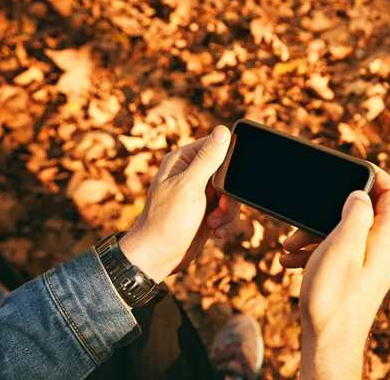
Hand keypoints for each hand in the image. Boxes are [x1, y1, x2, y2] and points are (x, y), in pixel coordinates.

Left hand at [119, 126, 240, 282]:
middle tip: (221, 206)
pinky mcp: (207, 211)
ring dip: (228, 210)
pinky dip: (226, 221)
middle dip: (229, 193)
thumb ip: (207, 160)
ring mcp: (200, 194)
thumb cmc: (166, 221)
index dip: (229, 159)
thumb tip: (223, 131)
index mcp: (183, 160)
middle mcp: (192, 174)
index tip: (231, 177)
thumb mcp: (189, 186)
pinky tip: (215, 231)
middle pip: (228, 172)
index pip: (215, 145)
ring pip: (231, 194)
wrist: (158, 257)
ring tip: (213, 222)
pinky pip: (228, 210)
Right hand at [280, 167, 389, 378]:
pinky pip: (339, 249)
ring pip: (346, 230)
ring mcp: (370, 262)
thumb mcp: (342, 246)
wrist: (328, 342)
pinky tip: (291, 260)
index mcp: (388, 238)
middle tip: (307, 214)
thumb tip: (360, 193)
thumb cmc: (333, 297)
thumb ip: (356, 213)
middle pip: (365, 209)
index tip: (348, 170)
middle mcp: (384, 248)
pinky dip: (316, 248)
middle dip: (332, 207)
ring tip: (289, 243)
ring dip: (316, 230)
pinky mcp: (356, 274)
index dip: (376, 175)